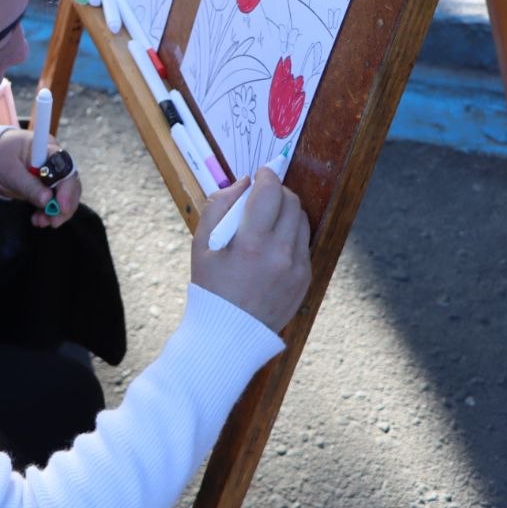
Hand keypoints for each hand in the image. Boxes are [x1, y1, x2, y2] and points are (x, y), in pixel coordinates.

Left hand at [0, 128, 81, 227]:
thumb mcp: (9, 172)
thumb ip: (28, 185)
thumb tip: (47, 200)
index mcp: (46, 148)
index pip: (65, 168)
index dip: (67, 188)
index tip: (61, 206)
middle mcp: (52, 160)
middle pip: (70, 183)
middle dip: (65, 204)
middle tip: (54, 221)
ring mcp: (49, 173)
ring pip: (64, 194)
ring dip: (56, 211)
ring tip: (41, 222)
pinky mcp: (43, 185)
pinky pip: (52, 200)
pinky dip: (48, 212)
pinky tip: (38, 219)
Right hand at [189, 167, 310, 331]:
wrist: (230, 334)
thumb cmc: (211, 288)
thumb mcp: (200, 245)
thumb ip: (218, 206)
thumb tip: (243, 182)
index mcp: (251, 245)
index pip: (270, 193)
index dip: (267, 176)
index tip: (261, 173)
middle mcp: (280, 254)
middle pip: (291, 202)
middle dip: (277, 191)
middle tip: (262, 195)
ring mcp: (297, 267)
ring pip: (301, 220)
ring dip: (286, 210)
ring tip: (267, 219)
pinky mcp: (306, 278)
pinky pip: (303, 242)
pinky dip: (290, 233)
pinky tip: (272, 243)